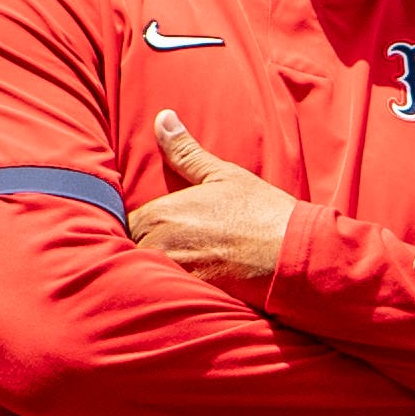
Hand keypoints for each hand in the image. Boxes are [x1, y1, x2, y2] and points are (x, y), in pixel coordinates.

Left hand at [123, 113, 298, 287]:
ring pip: (144, 274)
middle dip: (138, 248)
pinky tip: (182, 287)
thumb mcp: (222, 175)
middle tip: (161, 247)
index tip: (144, 226)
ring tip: (171, 265)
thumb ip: (184, 151)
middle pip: (129, 251)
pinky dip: (169, 290)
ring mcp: (173, 274)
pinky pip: (164, 294)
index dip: (131, 225)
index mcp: (160, 214)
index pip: (121, 223)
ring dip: (152, 269)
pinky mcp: (189, 296)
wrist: (293, 254)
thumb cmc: (260, 213)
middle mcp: (159, 245)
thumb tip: (163, 118)